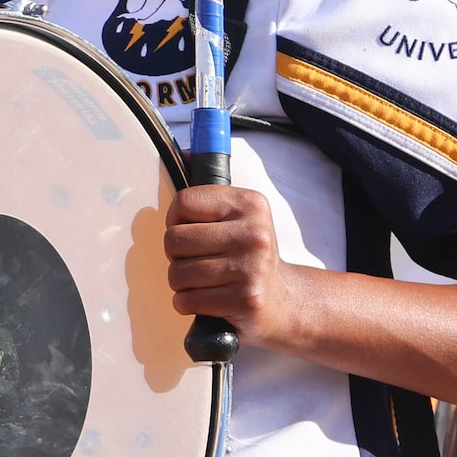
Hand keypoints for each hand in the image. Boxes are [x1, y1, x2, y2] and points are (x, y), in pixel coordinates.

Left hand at [164, 183, 299, 348]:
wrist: (282, 300)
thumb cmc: (247, 255)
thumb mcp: (238, 217)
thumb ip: (209, 196)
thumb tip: (180, 153)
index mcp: (249, 204)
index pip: (183, 202)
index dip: (175, 220)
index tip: (190, 231)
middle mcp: (253, 233)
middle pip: (174, 240)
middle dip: (176, 255)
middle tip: (197, 260)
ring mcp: (251, 267)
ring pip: (177, 273)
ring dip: (181, 282)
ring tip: (204, 281)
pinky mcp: (245, 299)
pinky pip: (187, 300)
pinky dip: (187, 303)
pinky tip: (207, 299)